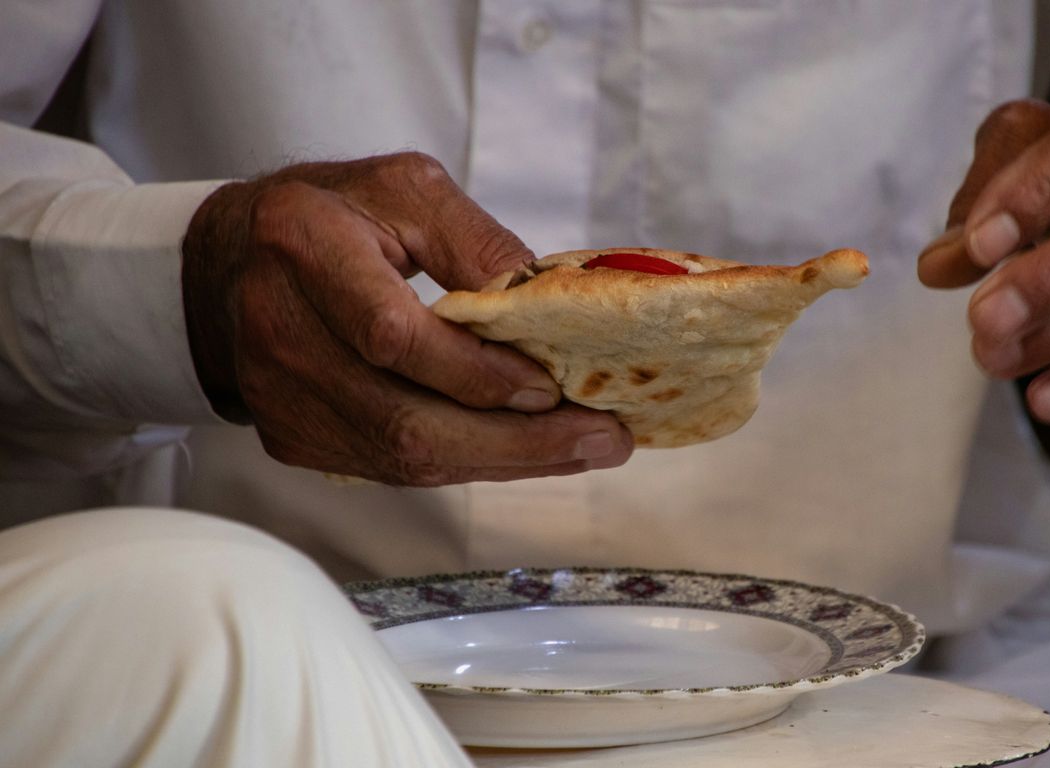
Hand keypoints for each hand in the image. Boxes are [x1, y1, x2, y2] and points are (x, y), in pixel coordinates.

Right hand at [182, 152, 632, 484]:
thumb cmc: (331, 215)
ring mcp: (280, 399)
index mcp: (303, 247)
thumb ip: (474, 239)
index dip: (476, 372)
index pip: (394, 336)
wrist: (226, 264)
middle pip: (406, 421)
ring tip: (584, 449)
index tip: (551, 385)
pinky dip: (468, 463)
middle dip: (518, 441)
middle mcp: (280, 333)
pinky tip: (525, 451)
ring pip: (406, 459)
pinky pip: (394, 469)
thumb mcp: (406, 189)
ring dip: (506, 462)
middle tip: (605, 440)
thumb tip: (544, 303)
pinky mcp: (292, 439)